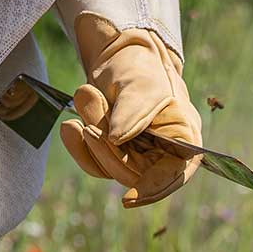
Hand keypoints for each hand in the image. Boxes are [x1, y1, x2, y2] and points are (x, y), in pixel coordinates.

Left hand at [57, 15, 202, 206]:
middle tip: (89, 115)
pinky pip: (94, 161)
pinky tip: (69, 127)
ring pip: (110, 168)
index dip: (153, 189)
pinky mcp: (113, 152)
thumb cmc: (139, 66)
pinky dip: (78, 145)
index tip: (128, 198)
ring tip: (86, 96)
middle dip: (108, 148)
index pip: (174, 174)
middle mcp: (162, 150)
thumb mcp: (141, 83)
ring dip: (92, 138)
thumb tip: (117, 139)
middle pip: (135, 173)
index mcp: (183, 137)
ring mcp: (136, 153)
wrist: (116, 53)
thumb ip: (133, 111)